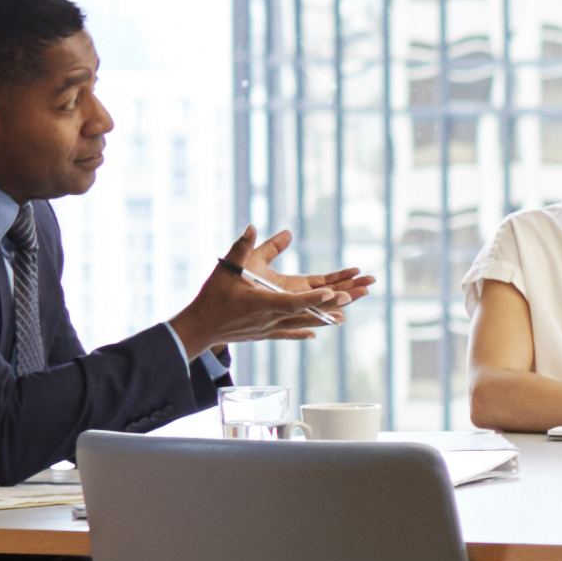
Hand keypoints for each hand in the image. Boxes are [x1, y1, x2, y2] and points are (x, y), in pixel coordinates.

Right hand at [174, 229, 372, 354]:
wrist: (199, 329)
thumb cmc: (212, 297)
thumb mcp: (227, 268)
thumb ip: (242, 247)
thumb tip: (253, 226)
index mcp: (265, 302)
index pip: (297, 300)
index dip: (318, 298)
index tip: (336, 292)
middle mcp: (272, 318)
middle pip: (310, 311)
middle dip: (337, 301)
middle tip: (361, 292)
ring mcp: (270, 328)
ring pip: (304, 323)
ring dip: (326, 317)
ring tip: (347, 315)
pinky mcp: (265, 334)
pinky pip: (289, 332)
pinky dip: (304, 330)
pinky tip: (316, 334)